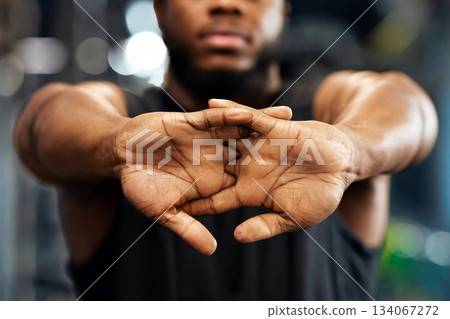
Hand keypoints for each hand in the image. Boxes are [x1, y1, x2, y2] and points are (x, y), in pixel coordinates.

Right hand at [114, 106, 292, 254]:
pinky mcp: (194, 123)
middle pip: (253, 154)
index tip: (297, 184)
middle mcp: (215, 160)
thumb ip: (188, 228)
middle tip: (308, 147)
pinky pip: (216, 118)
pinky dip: (231, 115)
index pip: (246, 184)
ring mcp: (206, 140)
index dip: (271, 184)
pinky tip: (250, 111)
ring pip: (241, 132)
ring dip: (263, 125)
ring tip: (291, 119)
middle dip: (277, 150)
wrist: (122, 154)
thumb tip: (212, 250)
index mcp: (212, 183)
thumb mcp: (163, 212)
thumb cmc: (138, 185)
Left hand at [184, 100, 356, 242]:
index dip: (196, 203)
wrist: (344, 165)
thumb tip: (236, 237)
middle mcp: (248, 167)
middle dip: (186, 166)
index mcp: (250, 191)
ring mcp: (257, 147)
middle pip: (210, 167)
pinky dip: (230, 111)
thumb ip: (265, 226)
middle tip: (156, 164)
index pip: (216, 199)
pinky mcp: (271, 128)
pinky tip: (210, 105)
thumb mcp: (293, 217)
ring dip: (200, 134)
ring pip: (222, 139)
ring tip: (171, 127)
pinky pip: (246, 118)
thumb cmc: (322, 195)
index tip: (171, 208)